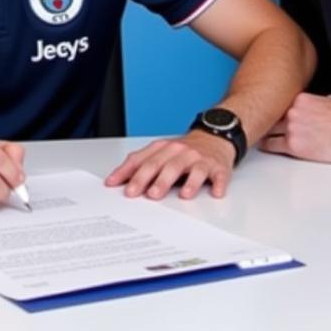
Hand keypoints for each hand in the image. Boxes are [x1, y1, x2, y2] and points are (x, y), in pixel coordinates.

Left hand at [104, 131, 235, 199]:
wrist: (214, 137)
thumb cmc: (184, 150)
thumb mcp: (162, 152)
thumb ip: (142, 164)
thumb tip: (120, 180)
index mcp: (162, 148)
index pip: (141, 159)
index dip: (126, 171)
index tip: (114, 183)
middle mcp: (178, 151)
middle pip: (160, 164)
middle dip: (147, 179)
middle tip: (138, 193)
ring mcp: (198, 158)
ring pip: (185, 168)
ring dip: (177, 181)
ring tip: (171, 194)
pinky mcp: (217, 167)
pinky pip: (217, 175)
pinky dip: (216, 184)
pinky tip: (214, 193)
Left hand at [258, 92, 330, 162]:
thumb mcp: (330, 101)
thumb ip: (316, 102)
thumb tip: (316, 105)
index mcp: (300, 99)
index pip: (279, 104)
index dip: (274, 109)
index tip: (268, 111)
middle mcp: (292, 111)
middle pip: (270, 116)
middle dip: (266, 120)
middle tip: (258, 123)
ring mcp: (290, 127)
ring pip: (268, 130)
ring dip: (264, 132)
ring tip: (256, 134)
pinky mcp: (293, 144)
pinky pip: (272, 145)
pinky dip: (266, 146)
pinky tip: (262, 146)